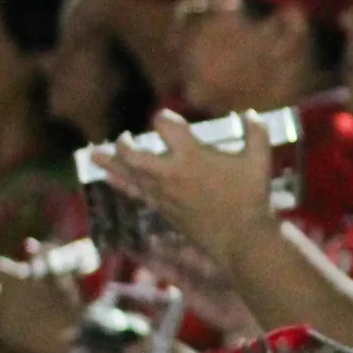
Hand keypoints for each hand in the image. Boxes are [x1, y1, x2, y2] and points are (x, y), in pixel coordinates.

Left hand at [93, 111, 279, 267]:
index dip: (164, 117)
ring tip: (92, 154)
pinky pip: (136, 194)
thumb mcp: (260, 159)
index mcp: (190, 155)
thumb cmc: (251, 197)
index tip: (167, 120)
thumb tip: (248, 113)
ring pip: (128, 175)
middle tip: (123, 137)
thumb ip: (256, 131)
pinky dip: (121, 184)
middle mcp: (170, 173)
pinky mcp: (164, 210)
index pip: (164, 124)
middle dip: (124, 144)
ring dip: (110, 164)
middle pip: (132, 154)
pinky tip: (110, 179)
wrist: (241, 239)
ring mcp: (164, 194)